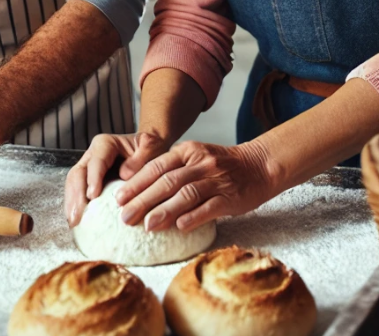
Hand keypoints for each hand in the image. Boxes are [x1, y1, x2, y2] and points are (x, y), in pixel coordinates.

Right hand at [64, 131, 170, 226]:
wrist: (149, 151)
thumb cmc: (151, 149)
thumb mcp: (152, 147)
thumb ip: (141, 157)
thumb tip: (124, 174)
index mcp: (105, 144)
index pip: (96, 161)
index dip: (93, 178)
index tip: (92, 196)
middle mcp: (92, 155)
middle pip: (78, 173)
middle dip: (75, 195)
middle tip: (77, 216)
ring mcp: (88, 170)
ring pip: (73, 184)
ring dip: (72, 204)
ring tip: (74, 223)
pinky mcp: (88, 183)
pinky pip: (77, 194)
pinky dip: (75, 208)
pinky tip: (77, 223)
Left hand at [114, 140, 274, 232]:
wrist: (259, 165)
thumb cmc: (222, 166)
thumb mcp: (196, 158)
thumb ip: (174, 170)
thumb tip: (142, 194)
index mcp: (188, 151)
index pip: (156, 166)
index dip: (136, 183)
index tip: (118, 198)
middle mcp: (200, 163)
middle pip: (167, 181)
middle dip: (143, 200)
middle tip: (125, 216)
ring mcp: (216, 179)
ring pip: (186, 194)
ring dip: (165, 210)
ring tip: (147, 225)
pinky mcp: (230, 196)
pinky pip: (209, 206)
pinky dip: (193, 216)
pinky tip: (179, 227)